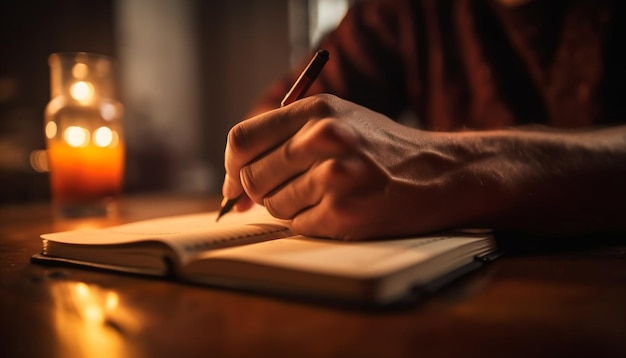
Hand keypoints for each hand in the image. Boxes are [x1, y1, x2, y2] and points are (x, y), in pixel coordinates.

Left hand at [222, 94, 501, 238]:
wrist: (439, 174)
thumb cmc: (381, 148)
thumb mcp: (338, 119)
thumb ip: (285, 138)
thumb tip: (234, 178)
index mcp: (317, 109)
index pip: (243, 138)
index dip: (232, 166)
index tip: (235, 182)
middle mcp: (324, 137)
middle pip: (252, 175)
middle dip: (261, 190)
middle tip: (290, 190)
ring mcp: (334, 176)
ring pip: (273, 205)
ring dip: (290, 207)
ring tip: (326, 195)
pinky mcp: (344, 212)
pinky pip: (298, 226)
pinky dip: (311, 223)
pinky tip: (340, 209)